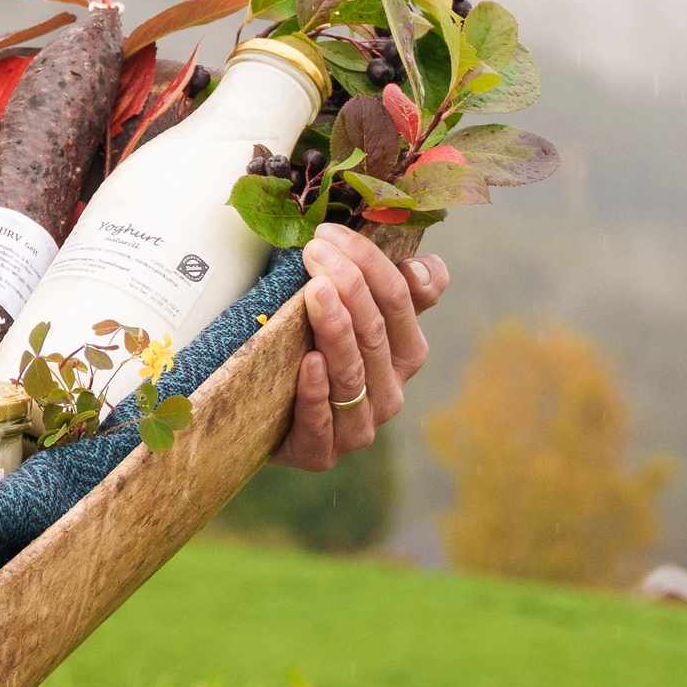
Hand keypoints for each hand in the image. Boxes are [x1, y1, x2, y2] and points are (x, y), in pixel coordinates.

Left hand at [276, 228, 443, 471]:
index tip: (331, 233)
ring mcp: (358, 426)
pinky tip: (308, 363)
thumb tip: (424, 267)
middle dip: (348, 285)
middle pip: (377, 332)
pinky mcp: (320, 453)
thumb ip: (389, 286)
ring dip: (335, 329)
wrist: (263, 413)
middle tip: (314, 251)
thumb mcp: (349, 310)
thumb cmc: (309, 346)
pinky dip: (316, 392)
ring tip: (314, 292)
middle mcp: (390, 391)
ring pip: (353, 373)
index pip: (403, 299)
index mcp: (406, 352)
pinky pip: (321, 424)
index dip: (370, 262)